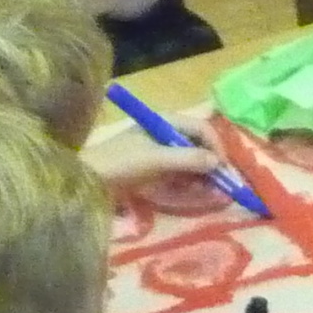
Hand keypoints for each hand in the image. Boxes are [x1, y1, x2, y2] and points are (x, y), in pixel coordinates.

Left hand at [81, 109, 227, 195]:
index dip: (216, 146)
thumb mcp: (155, 159)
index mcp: (165, 121)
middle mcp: (166, 132)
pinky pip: (182, 171)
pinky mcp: (156, 166)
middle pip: (199, 143)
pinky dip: (192, 180)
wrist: (88, 180)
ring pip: (193, 158)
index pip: (201, 128)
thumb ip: (187, 159)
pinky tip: (198, 191)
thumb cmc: (120, 163)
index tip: (223, 168)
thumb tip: (218, 163)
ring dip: (204, 174)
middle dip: (212, 162)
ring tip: (212, 191)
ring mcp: (160, 150)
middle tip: (223, 184)